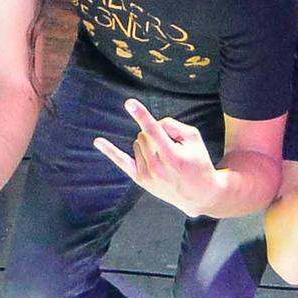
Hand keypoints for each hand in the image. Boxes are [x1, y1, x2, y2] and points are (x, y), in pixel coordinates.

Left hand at [91, 98, 228, 213]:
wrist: (199, 194)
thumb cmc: (198, 162)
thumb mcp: (194, 139)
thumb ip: (173, 125)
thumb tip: (152, 124)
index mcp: (173, 157)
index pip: (154, 131)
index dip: (142, 115)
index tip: (129, 102)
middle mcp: (157, 167)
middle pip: (144, 135)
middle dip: (155, 133)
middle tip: (171, 145)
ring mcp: (146, 175)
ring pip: (137, 143)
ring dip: (147, 142)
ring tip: (165, 156)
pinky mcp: (140, 179)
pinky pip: (122, 161)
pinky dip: (110, 150)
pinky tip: (97, 141)